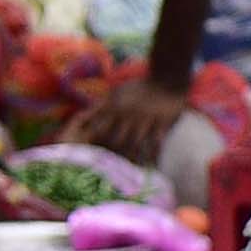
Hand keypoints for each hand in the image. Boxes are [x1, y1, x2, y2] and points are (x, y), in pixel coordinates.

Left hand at [67, 72, 190, 161]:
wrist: (167, 79)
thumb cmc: (140, 87)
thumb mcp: (116, 92)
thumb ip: (102, 105)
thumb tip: (83, 117)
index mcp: (114, 107)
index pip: (99, 129)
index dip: (95, 144)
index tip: (92, 155)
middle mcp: (128, 115)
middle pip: (116, 140)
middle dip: (113, 154)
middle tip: (110, 169)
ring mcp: (145, 120)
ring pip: (135, 144)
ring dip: (132, 157)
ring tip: (128, 171)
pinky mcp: (162, 123)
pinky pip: (157, 142)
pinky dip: (154, 154)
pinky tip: (151, 164)